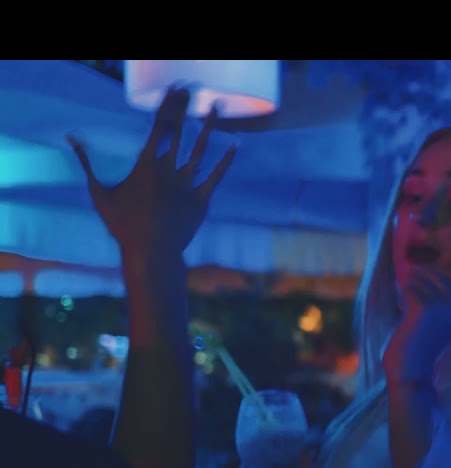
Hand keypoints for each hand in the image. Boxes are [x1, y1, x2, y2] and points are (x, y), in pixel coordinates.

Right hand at [67, 85, 235, 263]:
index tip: (173, 90)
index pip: (158, 127)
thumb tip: (71, 139)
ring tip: (215, 106)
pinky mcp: (202, 200)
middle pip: (179, 131)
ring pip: (201, 149)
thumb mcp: (99, 192)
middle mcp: (168, 170)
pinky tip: (235, 145)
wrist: (150, 253)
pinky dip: (226, 160)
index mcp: (146, 164)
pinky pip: (216, 176)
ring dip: (209, 126)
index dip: (167, 106)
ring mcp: (187, 184)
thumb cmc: (121, 225)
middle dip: (184, 107)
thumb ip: (87, 163)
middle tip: (191, 86)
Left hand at [383, 268, 450, 385]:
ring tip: (406, 310)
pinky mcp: (426, 308)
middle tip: (410, 302)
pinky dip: (400, 298)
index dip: (436, 276)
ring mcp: (444, 307)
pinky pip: (407, 287)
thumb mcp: (434, 318)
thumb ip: (434, 295)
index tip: (422, 291)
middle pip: (436, 272)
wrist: (411, 372)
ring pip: (418, 278)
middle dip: (418, 282)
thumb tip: (415, 267)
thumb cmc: (419, 345)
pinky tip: (401, 313)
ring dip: (407, 290)